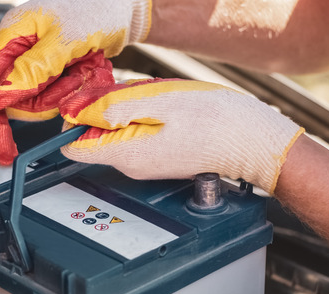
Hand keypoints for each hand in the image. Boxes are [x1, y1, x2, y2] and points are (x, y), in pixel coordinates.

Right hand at [0, 0, 151, 164]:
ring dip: (63, 93)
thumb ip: (31, 70)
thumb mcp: (64, 40)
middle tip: (70, 80)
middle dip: (44, 100)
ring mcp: (34, 61)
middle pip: (13, 99)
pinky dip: (72, 89)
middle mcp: (18, 49)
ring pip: (36, 101)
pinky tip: (84, 70)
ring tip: (81, 69)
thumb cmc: (95, 9)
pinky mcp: (50, 71)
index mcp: (11, 34)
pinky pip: (54, 96)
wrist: (121, 6)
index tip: (2, 145)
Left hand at [59, 78, 304, 193]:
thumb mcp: (162, 102)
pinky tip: (169, 109)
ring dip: (130, 109)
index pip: (74, 146)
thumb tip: (80, 112)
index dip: (74, 119)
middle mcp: (132, 165)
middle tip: (138, 93)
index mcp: (127, 154)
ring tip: (160, 101)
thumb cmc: (217, 122)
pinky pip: (137, 132)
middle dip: (107, 108)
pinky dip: (145, 115)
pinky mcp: (158, 157)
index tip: (89, 99)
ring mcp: (145, 164)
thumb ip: (116, 108)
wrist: (254, 142)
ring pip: (118, 130)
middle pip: (96, 134)